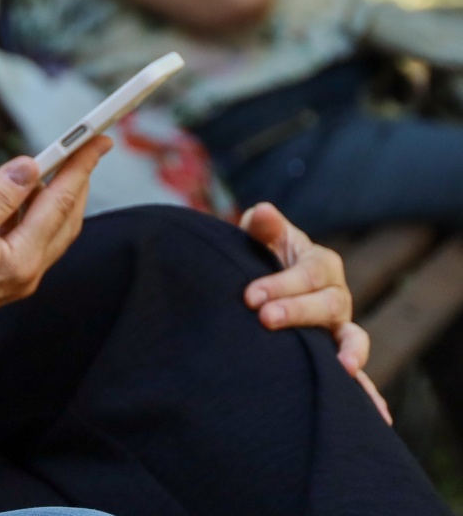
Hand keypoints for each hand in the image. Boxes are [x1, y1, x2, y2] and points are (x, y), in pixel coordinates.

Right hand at [0, 138, 112, 339]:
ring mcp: (21, 276)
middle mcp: (30, 271)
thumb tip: (28, 167)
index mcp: (23, 259)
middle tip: (87, 147)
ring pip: (55, 229)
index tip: (99, 139)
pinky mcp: (8, 277)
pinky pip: (36, 238)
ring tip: (57, 166)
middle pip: (68, 217)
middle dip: (80, 179)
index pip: (61, 202)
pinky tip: (26, 199)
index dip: (81, 167)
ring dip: (61, 196)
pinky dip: (40, 212)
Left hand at [240, 203, 390, 423]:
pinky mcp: (335, 353)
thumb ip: (263, 226)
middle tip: (264, 319)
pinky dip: (368, 391)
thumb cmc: (261, 254)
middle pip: (327, 305)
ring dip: (348, 354)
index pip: (306, 274)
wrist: (262, 280)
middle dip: (297, 312)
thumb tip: (263, 212)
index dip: (281, 284)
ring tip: (343, 369)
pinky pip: (356, 373)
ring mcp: (339, 326)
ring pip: (352, 339)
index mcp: (321, 264)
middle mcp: (336, 295)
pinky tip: (377, 415)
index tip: (249, 296)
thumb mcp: (262, 236)